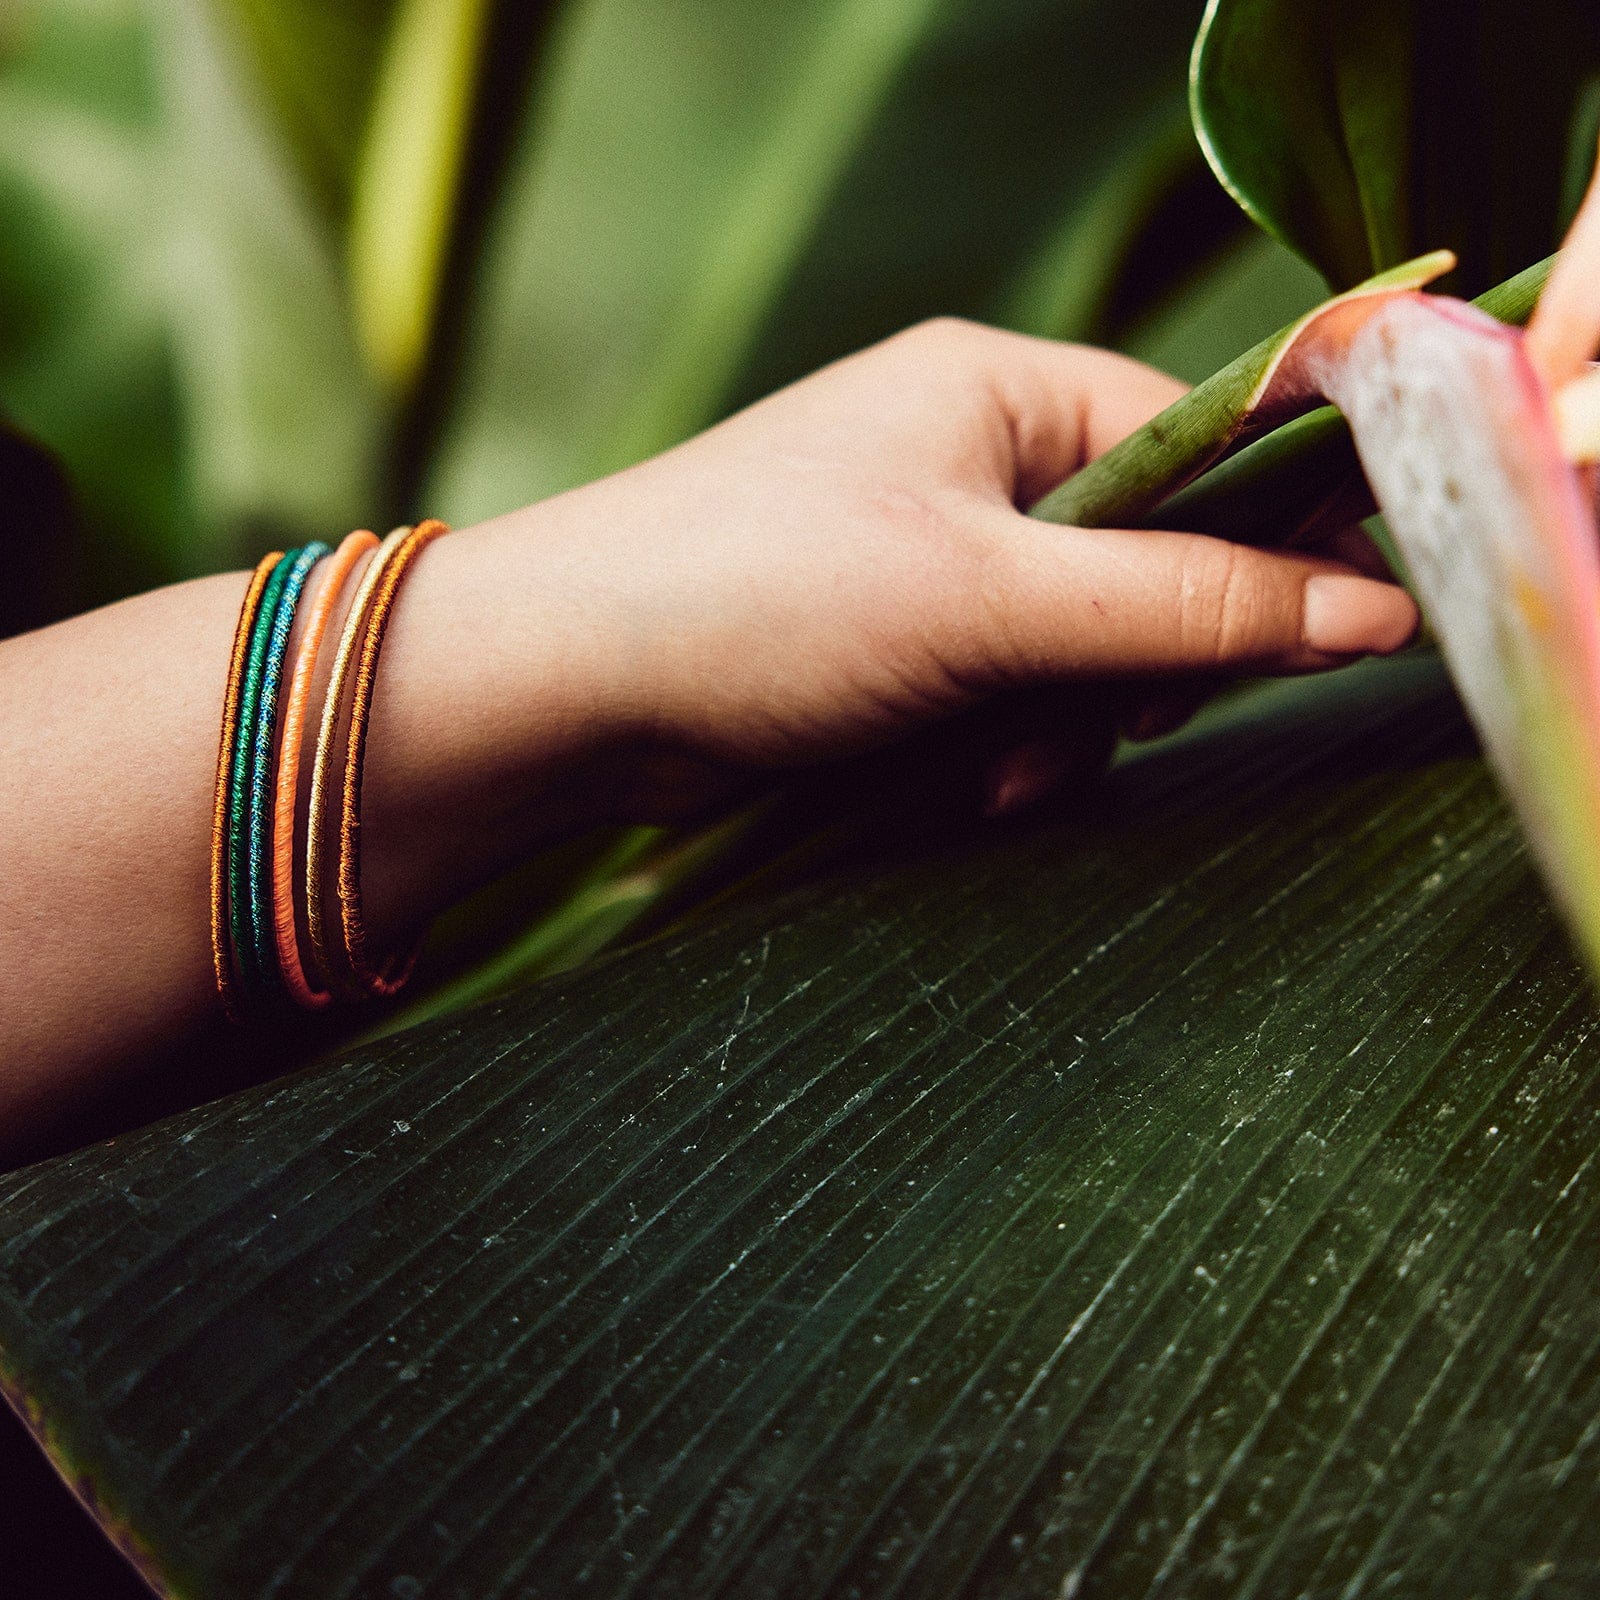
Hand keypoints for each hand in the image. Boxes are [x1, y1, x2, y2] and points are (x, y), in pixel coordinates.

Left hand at [367, 320, 1416, 925]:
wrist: (567, 688)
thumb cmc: (762, 595)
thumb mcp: (992, 597)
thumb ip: (1184, 603)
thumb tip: (1374, 608)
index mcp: (1001, 388)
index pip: (1205, 444)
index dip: (1274, 541)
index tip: (1328, 634)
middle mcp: (970, 455)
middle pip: (1148, 559)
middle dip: (1135, 663)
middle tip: (1110, 722)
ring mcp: (929, 550)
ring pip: (1079, 645)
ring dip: (1063, 724)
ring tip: (996, 769)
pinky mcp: (893, 637)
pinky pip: (1005, 690)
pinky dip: (1001, 745)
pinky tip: (959, 783)